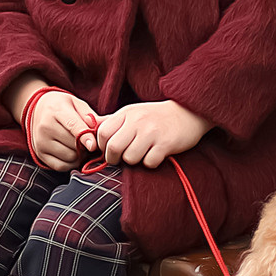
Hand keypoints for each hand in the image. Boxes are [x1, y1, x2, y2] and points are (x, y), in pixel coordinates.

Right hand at [19, 85, 98, 168]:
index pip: (72, 126)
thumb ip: (90, 117)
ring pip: (69, 157)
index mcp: (56, 110)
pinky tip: (73, 154)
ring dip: (80, 155)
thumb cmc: (62, 107)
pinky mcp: (40, 154)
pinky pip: (61, 166)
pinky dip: (71, 163)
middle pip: (73, 145)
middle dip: (85, 146)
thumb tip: (104, 129)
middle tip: (90, 142)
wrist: (37, 109)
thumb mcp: (76, 104)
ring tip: (81, 146)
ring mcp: (41, 142)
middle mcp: (45, 127)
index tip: (94, 146)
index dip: (85, 137)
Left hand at [91, 99, 212, 167]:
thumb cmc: (155, 116)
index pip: (102, 133)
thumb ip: (111, 121)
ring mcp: (152, 132)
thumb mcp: (132, 113)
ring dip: (134, 161)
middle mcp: (137, 121)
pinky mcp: (166, 144)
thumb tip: (88, 125)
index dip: (102, 146)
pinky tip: (155, 155)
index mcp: (126, 113)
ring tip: (141, 154)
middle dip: (114, 158)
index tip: (109, 150)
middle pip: (114, 147)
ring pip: (130, 158)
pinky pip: (149, 162)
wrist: (188, 112)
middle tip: (121, 158)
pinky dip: (150, 163)